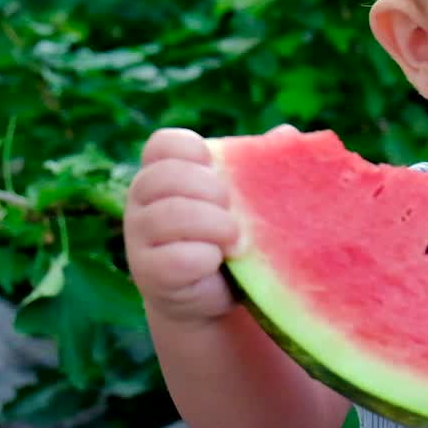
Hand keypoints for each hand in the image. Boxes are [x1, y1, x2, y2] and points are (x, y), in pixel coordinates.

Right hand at [123, 125, 295, 324]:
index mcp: (164, 171)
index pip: (164, 144)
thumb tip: (288, 133)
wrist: (219, 294)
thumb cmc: (232, 234)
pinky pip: (176, 258)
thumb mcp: (245, 198)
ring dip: (215, 225)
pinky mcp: (149, 273)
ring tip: (238, 241)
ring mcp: (139, 237)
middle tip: (233, 210)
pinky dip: (207, 257)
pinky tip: (220, 261)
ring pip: (169, 216)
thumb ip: (259, 165)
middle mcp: (143, 200)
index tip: (217, 168)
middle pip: (165, 176)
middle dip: (210, 190)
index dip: (191, 149)